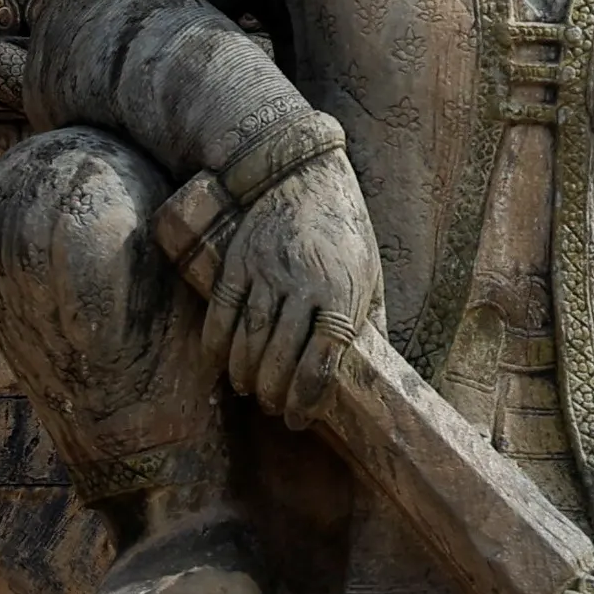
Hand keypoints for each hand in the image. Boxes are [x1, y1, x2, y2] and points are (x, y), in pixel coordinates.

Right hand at [201, 157, 387, 422]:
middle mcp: (304, 284)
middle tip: (273, 409)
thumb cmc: (345, 230)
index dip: (307, 398)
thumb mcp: (370, 272)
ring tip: (250, 392)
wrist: (304, 173)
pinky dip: (216, 347)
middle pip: (280, 357)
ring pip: (249, 340)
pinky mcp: (237, 261)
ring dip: (246, 376)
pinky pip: (221, 314)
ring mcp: (267, 272)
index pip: (322, 361)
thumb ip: (371, 321)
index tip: (300, 419)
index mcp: (343, 290)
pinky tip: (220, 367)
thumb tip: (376, 371)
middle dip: (274, 393)